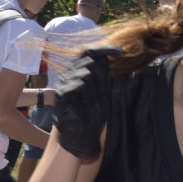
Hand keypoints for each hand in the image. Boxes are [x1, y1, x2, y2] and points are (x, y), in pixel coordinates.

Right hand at [53, 44, 121, 159]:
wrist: (84, 133)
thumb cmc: (92, 112)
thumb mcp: (103, 88)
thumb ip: (103, 72)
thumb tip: (108, 54)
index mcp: (77, 71)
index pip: (88, 51)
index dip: (104, 49)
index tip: (121, 52)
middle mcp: (68, 74)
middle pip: (89, 61)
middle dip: (100, 75)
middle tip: (99, 92)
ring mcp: (63, 83)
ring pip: (86, 72)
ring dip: (94, 87)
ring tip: (90, 100)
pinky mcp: (61, 94)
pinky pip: (78, 83)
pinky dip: (86, 92)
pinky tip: (85, 102)